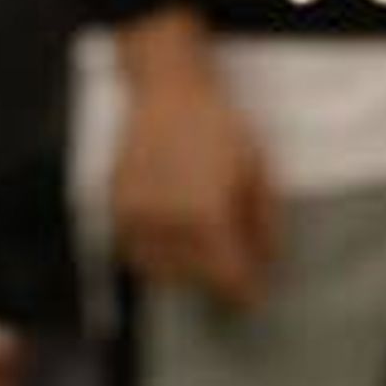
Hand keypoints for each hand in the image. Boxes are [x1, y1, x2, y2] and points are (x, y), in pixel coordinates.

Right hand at [109, 46, 280, 311]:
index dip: (246, 292)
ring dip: (186, 271)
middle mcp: (168, 224)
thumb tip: (268, 264)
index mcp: (206, 218)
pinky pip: (137, 254)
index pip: (229, 280)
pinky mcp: (117, 210)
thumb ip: (266, 225)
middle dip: (218, 278)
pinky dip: (157, 256)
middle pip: (197, 280)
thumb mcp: (259, 170)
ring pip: (164, 272)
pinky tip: (174, 241)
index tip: (255, 295)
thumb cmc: (217, 125)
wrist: (166, 89)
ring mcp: (137, 219)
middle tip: (233, 268)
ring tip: (203, 253)